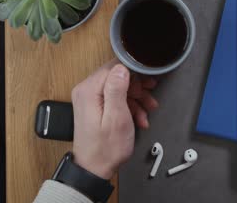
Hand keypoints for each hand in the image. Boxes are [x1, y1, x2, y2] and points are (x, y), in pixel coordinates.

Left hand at [71, 59, 158, 178]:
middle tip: (150, 98)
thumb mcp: (117, 117)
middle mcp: (86, 91)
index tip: (147, 83)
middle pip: (117, 76)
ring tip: (147, 112)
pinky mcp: (95, 106)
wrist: (94, 169)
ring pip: (119, 88)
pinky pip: (116, 98)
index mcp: (89, 90)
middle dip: (137, 87)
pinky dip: (129, 107)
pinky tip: (139, 118)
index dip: (134, 73)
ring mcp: (90, 99)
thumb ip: (117, 90)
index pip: (114, 66)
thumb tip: (121, 67)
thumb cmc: (106, 148)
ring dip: (136, 99)